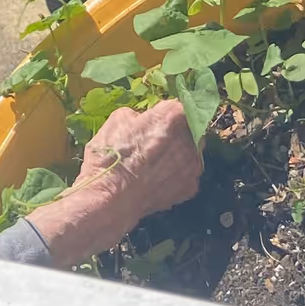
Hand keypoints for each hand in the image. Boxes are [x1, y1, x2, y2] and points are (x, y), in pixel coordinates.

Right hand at [25, 101, 203, 263]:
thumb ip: (140, 114)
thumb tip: (146, 120)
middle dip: (178, 131)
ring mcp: (193, 166)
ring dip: (180, 152)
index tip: (158, 117)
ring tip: (157, 162)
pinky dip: (177, 173)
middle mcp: (190, 139)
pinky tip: (159, 178)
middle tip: (158, 139)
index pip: (180, 104)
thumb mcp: (117, 119)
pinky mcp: (190, 188)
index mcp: (172, 116)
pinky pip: (187, 174)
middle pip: (191, 128)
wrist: (111, 200)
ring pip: (192, 152)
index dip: (167, 111)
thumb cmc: (111, 156)